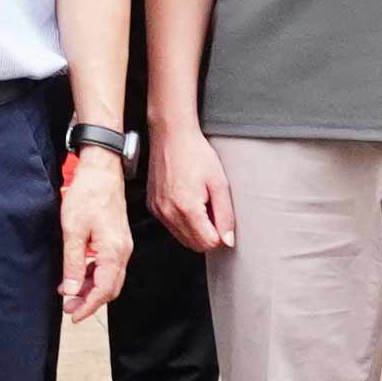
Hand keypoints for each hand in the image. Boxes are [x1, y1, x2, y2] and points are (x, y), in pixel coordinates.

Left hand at [56, 155, 130, 321]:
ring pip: (109, 277)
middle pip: (109, 288)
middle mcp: (122, 252)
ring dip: (90, 288)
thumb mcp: (73, 231)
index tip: (73, 316)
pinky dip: (93, 274)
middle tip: (68, 307)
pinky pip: (107, 265)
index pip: (104, 291)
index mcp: (114, 252)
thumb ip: (73, 263)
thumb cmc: (88, 195)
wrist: (101, 170)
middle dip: (90, 301)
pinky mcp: (117, 239)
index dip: (88, 306)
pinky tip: (77, 274)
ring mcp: (122, 245)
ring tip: (68, 292)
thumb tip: (71, 290)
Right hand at [150, 117, 236, 255]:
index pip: (208, 243)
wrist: (172, 135)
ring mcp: (158, 210)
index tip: (222, 218)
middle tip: (213, 210)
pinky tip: (187, 200)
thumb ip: (226, 215)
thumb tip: (228, 240)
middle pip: (194, 245)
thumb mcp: (219, 183)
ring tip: (200, 203)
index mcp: (186, 208)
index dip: (220, 235)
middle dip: (208, 234)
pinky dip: (182, 221)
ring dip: (195, 229)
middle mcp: (168, 212)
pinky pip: (171, 226)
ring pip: (182, 238)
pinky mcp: (153, 206)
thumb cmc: (195, 153)